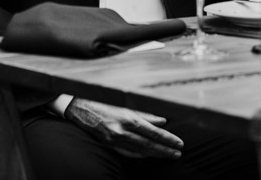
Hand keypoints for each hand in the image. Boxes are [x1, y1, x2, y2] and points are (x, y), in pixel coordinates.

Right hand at [64, 98, 183, 159]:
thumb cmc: (105, 105)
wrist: (81, 110)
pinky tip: (149, 155)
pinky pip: (128, 153)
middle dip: (164, 150)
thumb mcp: (127, 106)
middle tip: (177, 154)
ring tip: (168, 155)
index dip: (167, 138)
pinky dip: (140, 155)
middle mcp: (122, 131)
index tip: (178, 143)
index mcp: (128, 119)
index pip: (153, 132)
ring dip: (155, 154)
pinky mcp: (109, 145)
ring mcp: (115, 140)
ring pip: (140, 151)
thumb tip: (162, 121)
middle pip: (148, 144)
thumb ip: (146, 115)